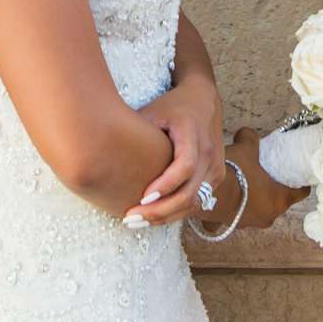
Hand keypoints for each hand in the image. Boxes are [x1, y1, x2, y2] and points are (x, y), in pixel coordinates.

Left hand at [129, 75, 225, 224]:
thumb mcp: (153, 111)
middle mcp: (209, 154)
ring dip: (167, 216)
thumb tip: (107, 151)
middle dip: (160, 211)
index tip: (142, 197)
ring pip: (194, 204)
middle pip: (190, 194)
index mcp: (193, 134)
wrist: (202, 100)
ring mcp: (216, 168)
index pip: (184, 166)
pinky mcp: (216, 177)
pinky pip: (198, 202)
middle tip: (131, 218)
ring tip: (138, 221)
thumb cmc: (172, 106)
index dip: (165, 185)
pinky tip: (154, 215)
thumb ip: (137, 131)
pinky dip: (176, 211)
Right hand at [227, 124, 310, 230]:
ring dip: (253, 198)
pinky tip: (226, 192)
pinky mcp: (230, 225)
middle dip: (273, 189)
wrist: (204, 192)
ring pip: (257, 209)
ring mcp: (248, 223)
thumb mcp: (245, 148)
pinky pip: (236, 213)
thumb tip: (247, 134)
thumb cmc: (233, 173)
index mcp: (279, 200)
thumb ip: (250, 139)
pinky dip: (234, 204)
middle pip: (278, 201)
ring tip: (243, 181)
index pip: (300, 192)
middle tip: (266, 173)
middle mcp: (267, 216)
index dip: (300, 182)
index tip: (297, 173)